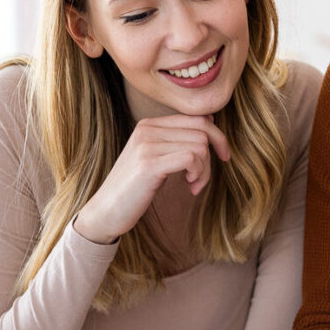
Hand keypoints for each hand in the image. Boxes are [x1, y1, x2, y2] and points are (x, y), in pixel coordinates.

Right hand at [74, 114, 230, 243]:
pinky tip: (191, 187)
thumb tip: (211, 119)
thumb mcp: (157, 157)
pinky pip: (191, 158)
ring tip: (194, 184)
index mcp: (149, 124)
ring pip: (200, 147)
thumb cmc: (136, 187)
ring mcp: (146, 145)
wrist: (106, 211)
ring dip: (205, 170)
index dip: (218, 137)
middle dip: (211, 157)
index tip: (223, 156)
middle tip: (201, 178)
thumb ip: (177, 139)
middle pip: (203, 132)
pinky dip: (199, 174)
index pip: (198, 118)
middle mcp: (147, 129)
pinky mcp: (149, 164)